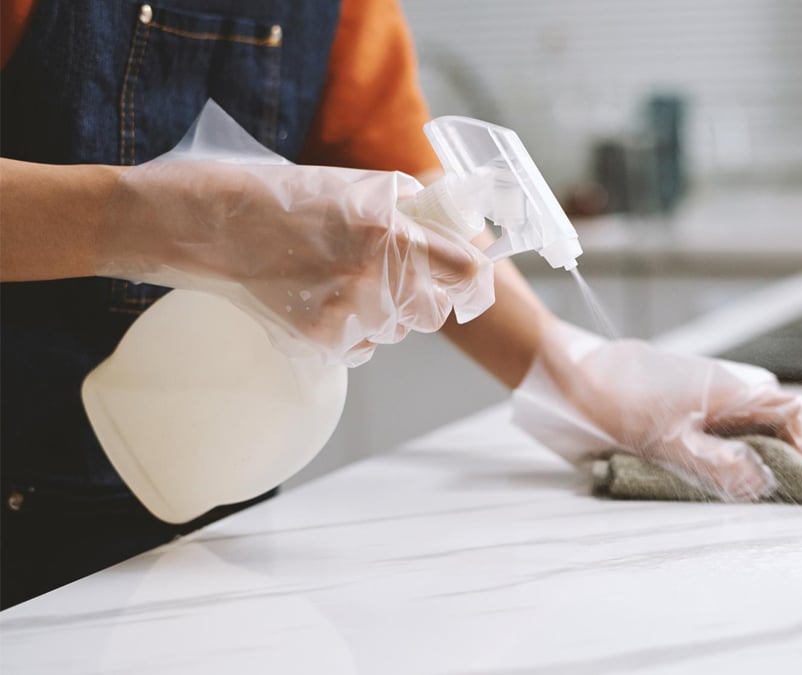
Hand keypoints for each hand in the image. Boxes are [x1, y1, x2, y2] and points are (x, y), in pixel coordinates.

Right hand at [98, 160, 493, 365]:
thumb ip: (412, 213)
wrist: (204, 224)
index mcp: (390, 231)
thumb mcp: (356, 188)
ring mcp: (347, 314)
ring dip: (383, 313)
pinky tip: (317, 299)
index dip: (471, 275)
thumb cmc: (282, 196)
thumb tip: (466, 234)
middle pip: (433, 312)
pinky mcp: (320, 341)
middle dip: (423, 297)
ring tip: (338, 279)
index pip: (466, 270)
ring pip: (396, 331)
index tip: (467, 274)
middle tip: (392, 275)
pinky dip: (349, 330)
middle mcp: (375, 278)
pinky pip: (360, 347)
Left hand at [512, 320, 801, 500]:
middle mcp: (739, 390)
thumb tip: (766, 482)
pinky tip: (800, 439)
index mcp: (736, 395)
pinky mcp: (707, 400)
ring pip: (785, 413)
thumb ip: (715, 462)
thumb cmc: (615, 401)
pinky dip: (790, 428)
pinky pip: (760, 414)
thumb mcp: (662, 440)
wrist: (574, 371)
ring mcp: (724, 393)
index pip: (799, 418)